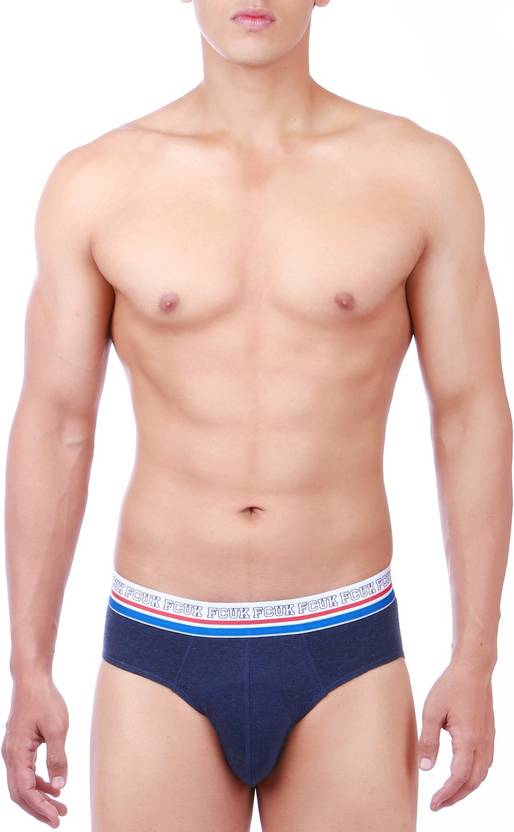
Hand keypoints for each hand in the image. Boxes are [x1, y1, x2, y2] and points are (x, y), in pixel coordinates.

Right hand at [1, 673, 68, 826]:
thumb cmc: (44, 700)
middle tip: (59, 818)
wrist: (32, 679)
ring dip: (39, 797)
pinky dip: (38, 783)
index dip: (40, 808)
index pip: (26, 791)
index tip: (56, 819)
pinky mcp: (19, 746)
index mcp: (17, 753)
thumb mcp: (57, 729)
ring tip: (60, 806)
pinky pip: (25, 772)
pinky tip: (53, 787)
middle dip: (39, 808)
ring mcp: (12, 751)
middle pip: (20, 793)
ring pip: (22, 784)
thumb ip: (57, 759)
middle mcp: (10, 755)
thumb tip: (59, 787)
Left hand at [417, 659, 494, 810]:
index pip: (459, 778)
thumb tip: (425, 768)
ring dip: (466, 788)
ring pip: (482, 774)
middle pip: (473, 781)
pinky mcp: (489, 733)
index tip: (434, 803)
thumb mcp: (432, 712)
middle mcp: (482, 744)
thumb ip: (428, 741)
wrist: (473, 668)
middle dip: (456, 796)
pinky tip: (463, 774)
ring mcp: (488, 739)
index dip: (447, 794)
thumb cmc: (451, 687)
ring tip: (449, 793)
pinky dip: (474, 775)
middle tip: (438, 804)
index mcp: (468, 740)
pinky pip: (485, 763)